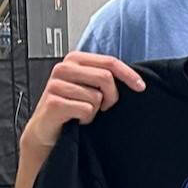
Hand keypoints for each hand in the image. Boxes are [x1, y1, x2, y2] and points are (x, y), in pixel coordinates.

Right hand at [23, 51, 143, 151]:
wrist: (47, 127)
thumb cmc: (71, 105)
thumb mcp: (89, 85)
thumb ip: (104, 76)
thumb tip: (134, 79)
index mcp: (74, 59)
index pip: (109, 61)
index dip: (128, 74)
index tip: (140, 87)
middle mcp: (63, 68)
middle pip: (105, 77)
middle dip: (111, 96)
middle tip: (104, 106)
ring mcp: (55, 84)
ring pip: (96, 96)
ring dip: (95, 109)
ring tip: (82, 111)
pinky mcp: (53, 102)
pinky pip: (86, 109)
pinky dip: (86, 118)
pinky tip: (76, 118)